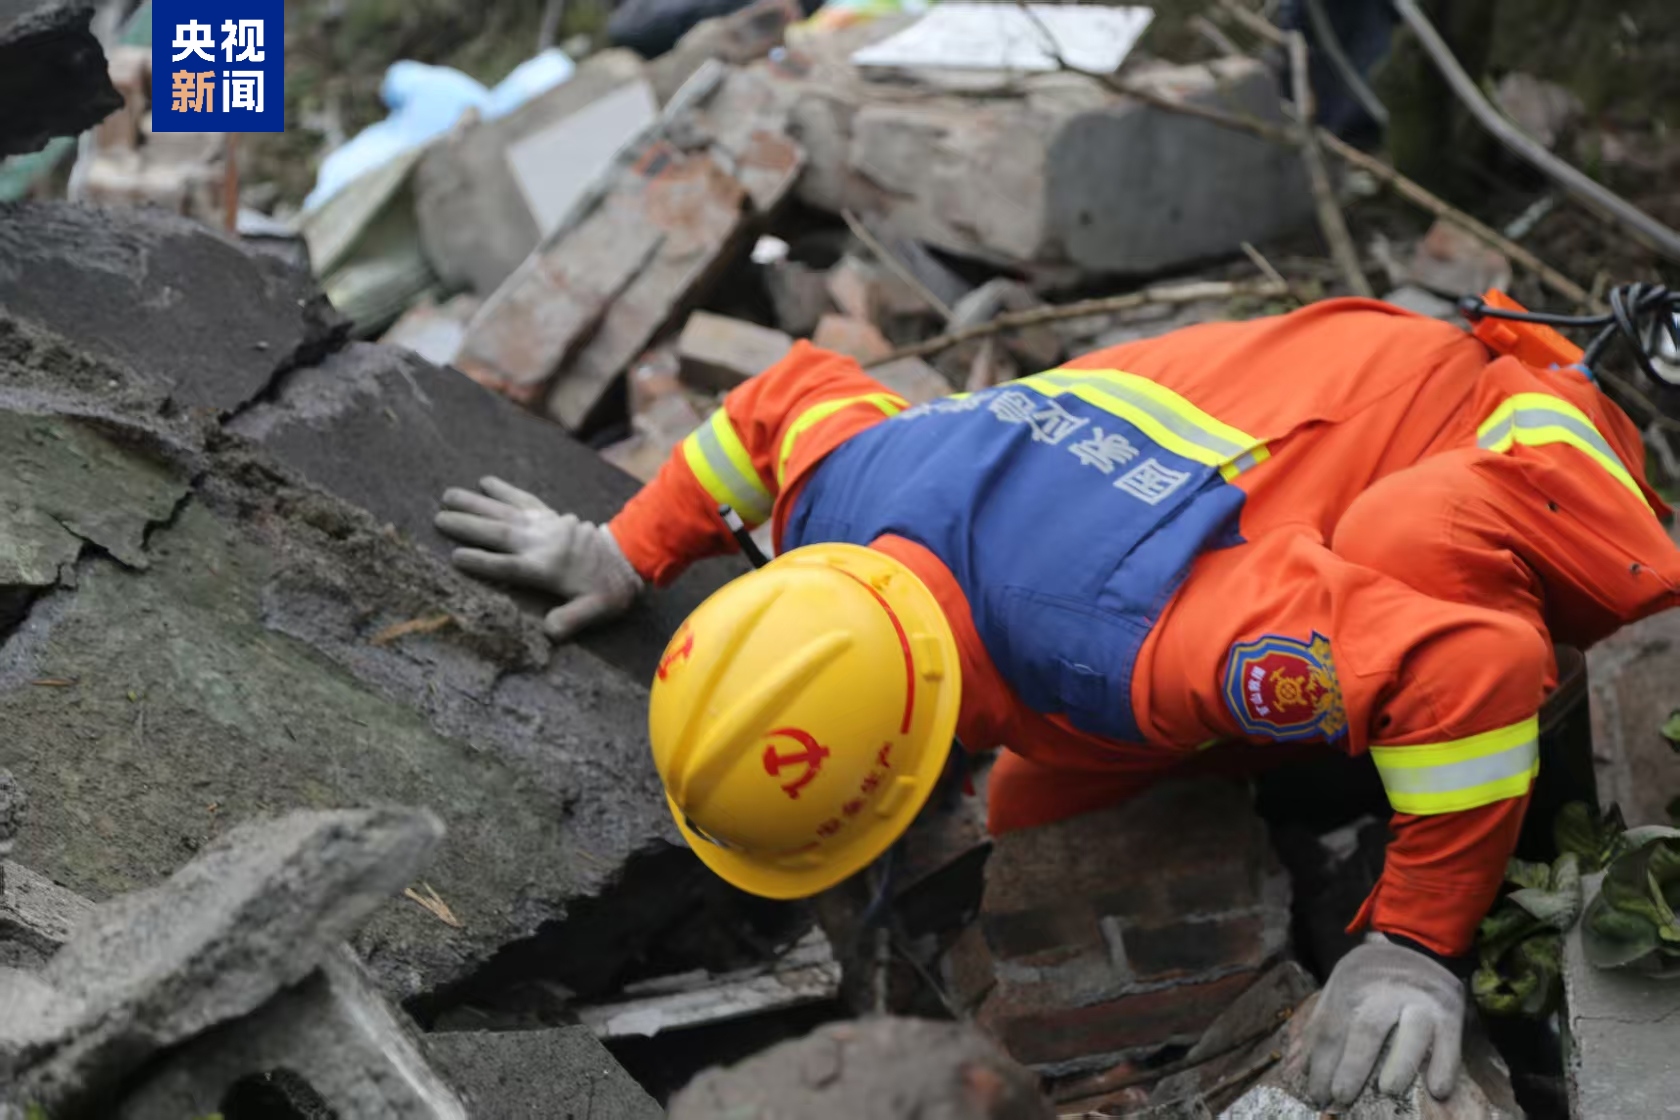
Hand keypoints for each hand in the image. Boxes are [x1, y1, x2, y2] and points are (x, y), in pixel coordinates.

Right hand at [435, 477, 642, 640]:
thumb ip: (571, 620)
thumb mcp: (596, 610)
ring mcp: (545, 526)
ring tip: (447, 494)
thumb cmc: (609, 589)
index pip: (508, 567)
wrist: (630, 557)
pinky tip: (485, 481)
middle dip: (467, 526)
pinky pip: (524, 499)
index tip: (455, 556)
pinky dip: (505, 490)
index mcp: (546, 569)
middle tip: (437, 518)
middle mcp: (541, 543)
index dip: (482, 563)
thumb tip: (547, 632)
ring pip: (505, 512)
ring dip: (476, 503)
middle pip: (499, 534)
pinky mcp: (551, 515)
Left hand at [1304, 933, 1464, 1104]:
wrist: (1413, 942)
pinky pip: (1448, 1039)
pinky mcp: (1448, 1007)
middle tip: (1341, 1098)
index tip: (1317, 1095)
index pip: (1332, 1028)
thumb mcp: (1340, 984)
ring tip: (1387, 1091)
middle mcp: (1383, 988)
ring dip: (1399, 1066)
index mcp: (1350, 984)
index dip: (1322, 1065)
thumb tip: (1303, 1069)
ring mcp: (1418, 997)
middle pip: (1366, 1029)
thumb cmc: (1369, 976)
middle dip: (1352, 1068)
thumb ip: (1324, 1021)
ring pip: (1410, 1032)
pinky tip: (1436, 1089)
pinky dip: (1444, 1065)